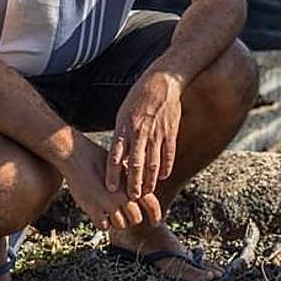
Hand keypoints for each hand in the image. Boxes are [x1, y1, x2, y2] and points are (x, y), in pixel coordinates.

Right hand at [66, 138, 162, 229]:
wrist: (77, 157)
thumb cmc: (100, 160)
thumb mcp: (121, 168)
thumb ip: (133, 182)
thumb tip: (145, 194)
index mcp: (132, 184)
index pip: (151, 205)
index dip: (155, 216)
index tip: (155, 223)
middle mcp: (122, 195)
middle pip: (136, 219)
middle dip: (132, 219)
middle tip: (127, 216)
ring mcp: (107, 204)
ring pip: (120, 225)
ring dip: (118, 223)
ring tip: (113, 215)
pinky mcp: (92, 209)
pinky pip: (104, 226)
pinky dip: (104, 224)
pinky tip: (102, 216)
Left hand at [106, 71, 182, 197]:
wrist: (162, 82)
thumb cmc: (138, 99)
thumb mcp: (124, 115)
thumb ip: (121, 137)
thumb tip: (119, 159)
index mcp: (124, 128)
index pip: (115, 156)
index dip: (112, 174)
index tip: (110, 188)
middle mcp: (139, 133)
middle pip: (134, 164)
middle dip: (132, 184)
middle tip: (131, 198)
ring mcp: (156, 133)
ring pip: (152, 163)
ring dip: (149, 180)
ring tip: (147, 192)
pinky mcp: (170, 132)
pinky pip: (168, 154)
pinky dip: (166, 167)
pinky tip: (163, 177)